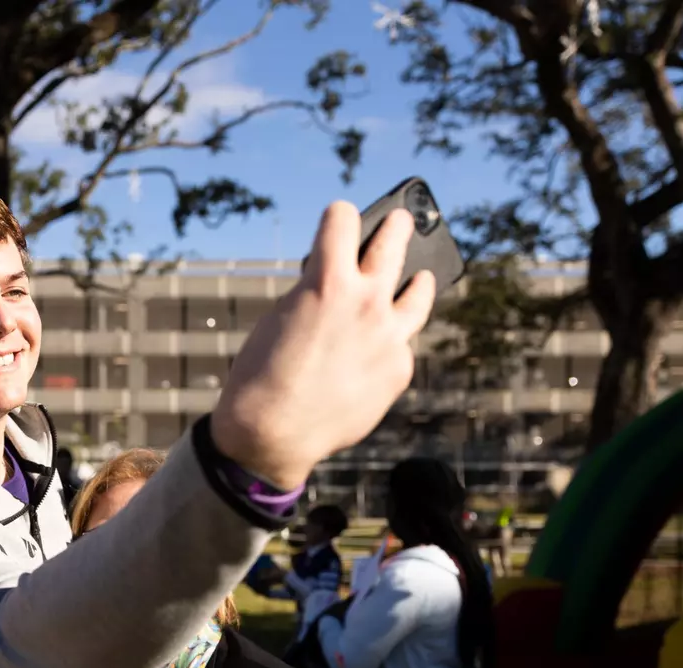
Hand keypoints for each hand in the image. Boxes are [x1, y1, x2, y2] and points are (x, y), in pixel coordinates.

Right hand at [210, 203, 436, 489]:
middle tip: (398, 221)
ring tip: (419, 278)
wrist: (272, 434)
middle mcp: (367, 299)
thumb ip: (315, 292)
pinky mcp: (400, 368)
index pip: (343, 218)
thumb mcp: (280, 318)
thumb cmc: (263, 375)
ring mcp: (390, 335)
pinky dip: (390, 343)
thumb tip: (340, 285)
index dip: (337, 217)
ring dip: (417, 280)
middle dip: (394, 226)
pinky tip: (376, 353)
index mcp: (327, 279)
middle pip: (393, 241)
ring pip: (420, 290)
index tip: (340, 219)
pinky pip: (401, 344)